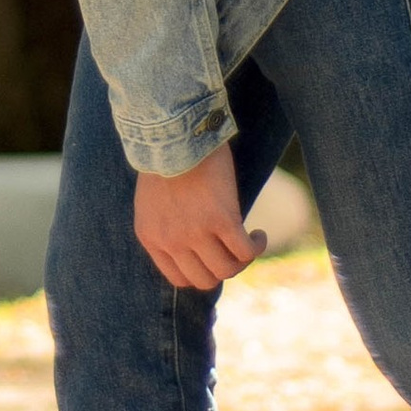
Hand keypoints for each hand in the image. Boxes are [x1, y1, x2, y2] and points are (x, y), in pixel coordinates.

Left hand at [131, 147, 264, 291]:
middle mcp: (171, 241)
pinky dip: (257, 246)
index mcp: (151, 237)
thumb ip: (167, 224)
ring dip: (242, 260)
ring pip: (227, 270)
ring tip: (249, 239)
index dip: (201, 271)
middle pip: (204, 279)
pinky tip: (259, 233)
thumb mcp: (154, 200)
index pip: (179, 278)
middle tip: (233, 249)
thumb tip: (193, 242)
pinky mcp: (221, 221)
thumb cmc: (167, 157)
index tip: (212, 256)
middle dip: (222, 267)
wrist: (174, 131)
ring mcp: (196, 233)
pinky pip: (245, 251)